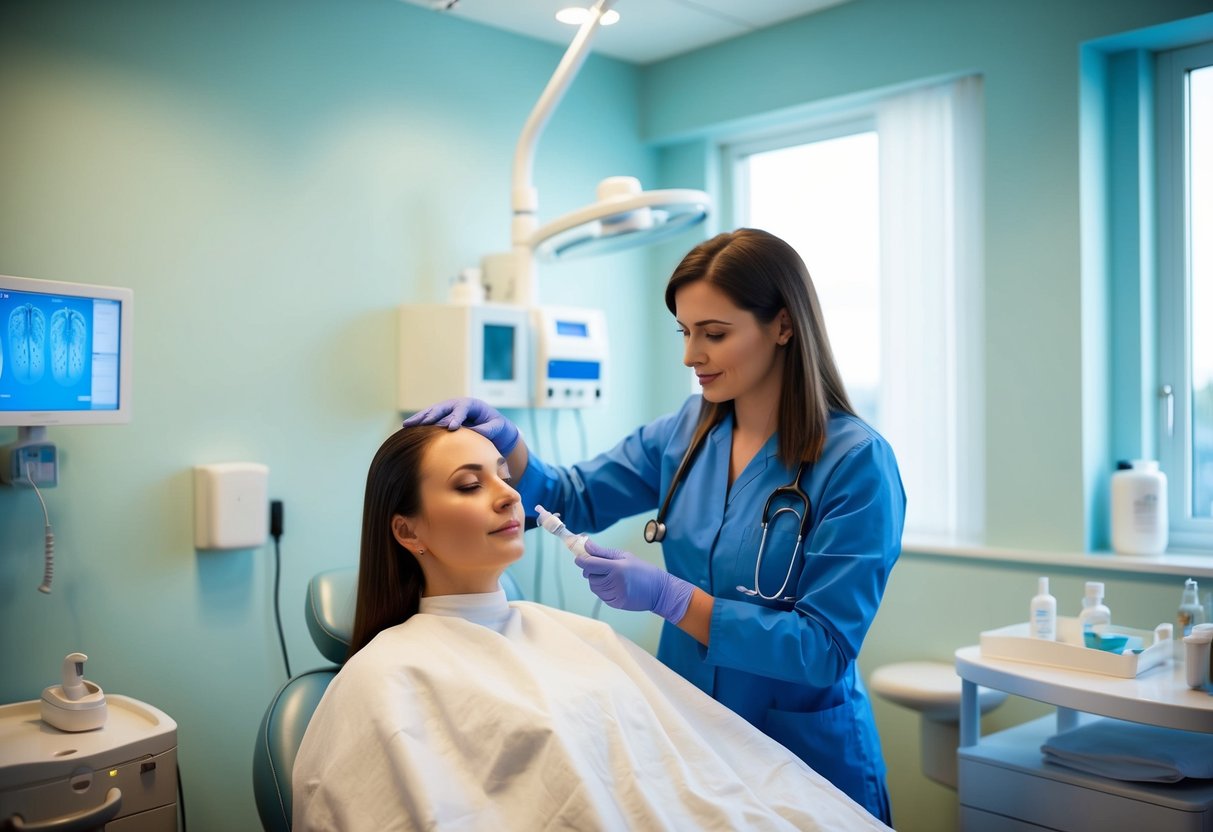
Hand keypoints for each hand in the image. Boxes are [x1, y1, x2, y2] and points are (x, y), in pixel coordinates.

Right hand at [402, 397, 519, 455]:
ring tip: (406, 425)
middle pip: (442, 408)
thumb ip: (487, 430)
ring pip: (432, 413)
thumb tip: (475, 432)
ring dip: (420, 419)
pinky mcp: (444, 419)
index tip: (451, 427)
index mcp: (472, 404)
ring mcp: (449, 411)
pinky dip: (420, 424)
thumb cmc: (498, 428)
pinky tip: (408, 429)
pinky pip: (430, 420)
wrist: (497, 430)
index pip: (461, 408)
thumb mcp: (497, 428)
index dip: (455, 417)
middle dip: (430, 416)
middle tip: (421, 424)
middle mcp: (458, 405)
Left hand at [574, 539, 694, 623]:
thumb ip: (602, 552)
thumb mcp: (624, 556)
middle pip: (589, 576)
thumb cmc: (642, 570)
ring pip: (594, 586)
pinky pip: (600, 596)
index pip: (589, 564)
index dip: (581, 560)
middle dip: (591, 571)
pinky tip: (615, 586)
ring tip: (611, 577)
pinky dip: (603, 590)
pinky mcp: (615, 604)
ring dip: (597, 581)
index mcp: (616, 567)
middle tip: (603, 568)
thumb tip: (586, 545)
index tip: (579, 558)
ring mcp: (614, 595)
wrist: (658, 590)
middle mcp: (614, 582)